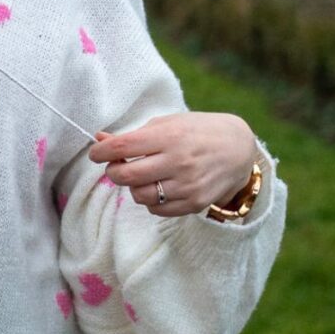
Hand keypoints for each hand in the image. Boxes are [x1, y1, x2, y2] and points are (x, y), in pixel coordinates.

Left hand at [87, 111, 257, 216]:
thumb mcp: (168, 124)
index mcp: (169, 137)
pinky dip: (150, 200)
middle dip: (113, 171)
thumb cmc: (197, 131)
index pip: (122, 148)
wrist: (238, 149)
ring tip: (142, 175)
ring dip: (133, 187)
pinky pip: (156, 210)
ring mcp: (187, 186)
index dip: (101, 152)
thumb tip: (100, 140)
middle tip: (117, 165)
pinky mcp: (193, 203)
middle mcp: (178, 162)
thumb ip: (134, 135)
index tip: (96, 152)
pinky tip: (159, 186)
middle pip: (126, 176)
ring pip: (139, 196)